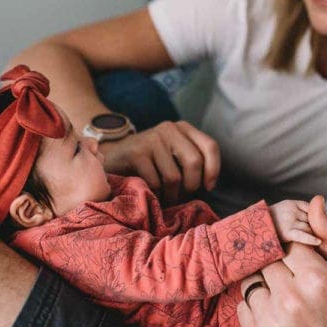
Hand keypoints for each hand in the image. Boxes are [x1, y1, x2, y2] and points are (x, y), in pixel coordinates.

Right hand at [100, 121, 219, 203]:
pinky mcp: (136, 153)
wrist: (113, 158)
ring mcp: (151, 139)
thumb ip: (192, 162)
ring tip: (165, 197)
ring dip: (171, 195)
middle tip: (182, 196)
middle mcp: (169, 129)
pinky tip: (152, 194)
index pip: (210, 146)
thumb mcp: (174, 156)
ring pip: (174, 177)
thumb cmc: (150, 163)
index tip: (207, 187)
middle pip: (194, 162)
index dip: (213, 170)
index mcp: (183, 128)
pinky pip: (155, 183)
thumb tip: (210, 185)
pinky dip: (156, 195)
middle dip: (191, 186)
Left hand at [238, 196, 326, 326]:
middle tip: (289, 274)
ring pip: (251, 279)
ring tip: (283, 293)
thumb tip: (315, 201)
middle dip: (277, 262)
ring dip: (263, 281)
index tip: (297, 256)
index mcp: (316, 278)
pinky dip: (255, 303)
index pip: (288, 242)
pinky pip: (242, 304)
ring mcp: (271, 320)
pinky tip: (275, 311)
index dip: (293, 247)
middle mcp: (291, 298)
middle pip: (266, 258)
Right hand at [268, 200, 319, 246]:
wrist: (253, 227)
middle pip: (311, 219)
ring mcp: (289, 221)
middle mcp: (291, 210)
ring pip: (309, 228)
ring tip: (309, 241)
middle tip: (314, 234)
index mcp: (291, 203)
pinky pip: (303, 236)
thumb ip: (299, 210)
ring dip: (310, 234)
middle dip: (313, 226)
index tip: (315, 225)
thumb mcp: (284, 209)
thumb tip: (319, 214)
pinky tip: (318, 242)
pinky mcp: (286, 233)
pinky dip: (311, 239)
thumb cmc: (271, 221)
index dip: (314, 217)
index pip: (310, 209)